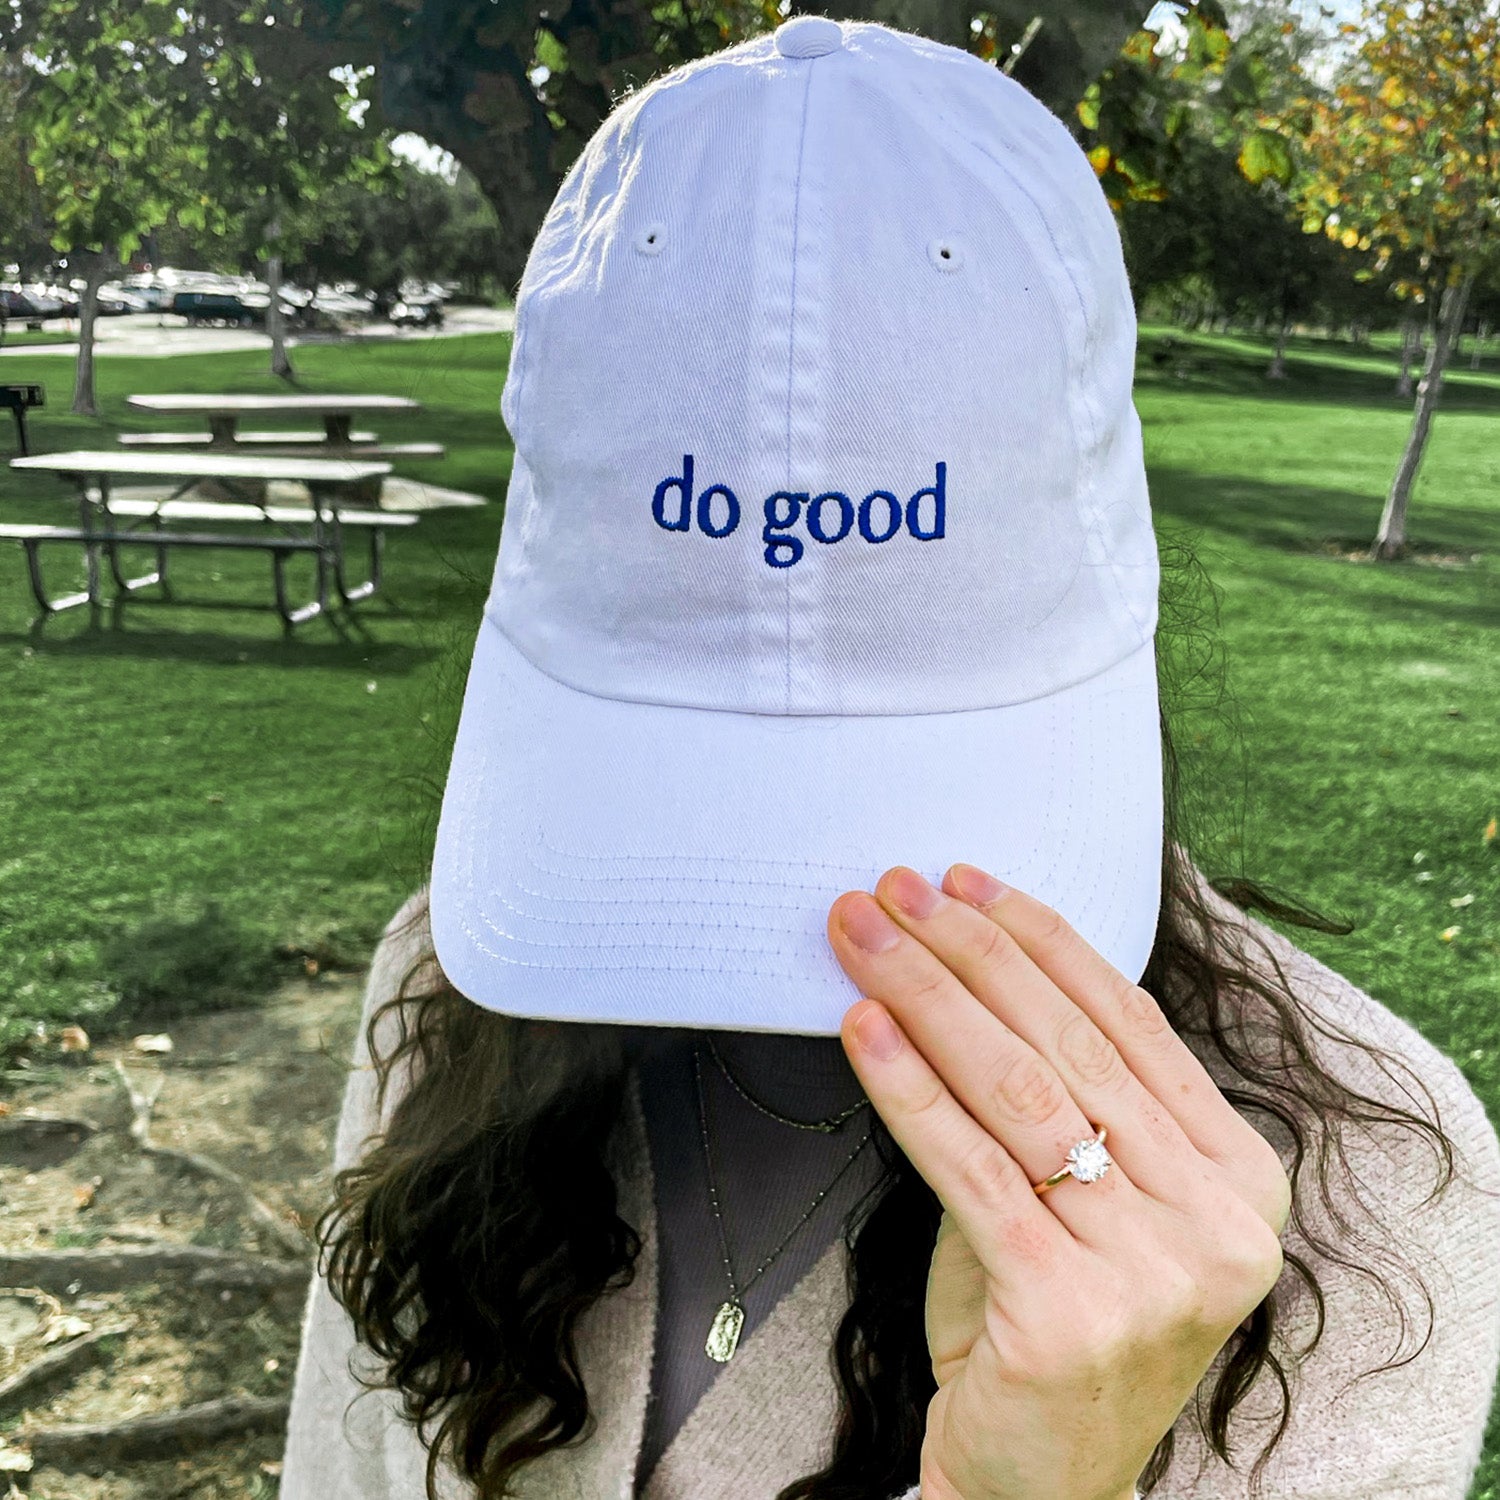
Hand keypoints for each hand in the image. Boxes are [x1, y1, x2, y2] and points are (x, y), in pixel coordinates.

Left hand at [828, 865, 1289, 1499]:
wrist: (1039, 1479)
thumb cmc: (1053, 1322)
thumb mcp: (1091, 1201)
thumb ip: (1062, 1101)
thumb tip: (962, 967)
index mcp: (1238, 1176)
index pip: (1128, 1022)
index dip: (1040, 941)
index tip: (970, 884)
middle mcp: (1216, 1219)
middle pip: (1067, 1045)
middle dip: (967, 953)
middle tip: (895, 893)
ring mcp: (1153, 1270)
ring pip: (1017, 1092)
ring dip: (926, 996)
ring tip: (865, 938)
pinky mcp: (1069, 1312)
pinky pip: (971, 1166)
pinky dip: (907, 1085)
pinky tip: (864, 1028)